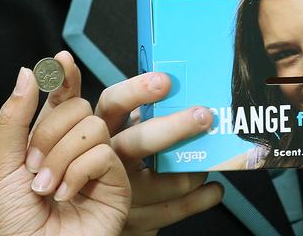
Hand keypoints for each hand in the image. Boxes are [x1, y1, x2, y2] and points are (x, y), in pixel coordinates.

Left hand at [0, 51, 130, 235]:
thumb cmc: (11, 222)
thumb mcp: (1, 165)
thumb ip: (14, 118)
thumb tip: (28, 72)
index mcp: (48, 140)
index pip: (62, 97)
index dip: (64, 76)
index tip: (61, 61)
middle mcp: (76, 149)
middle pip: (77, 107)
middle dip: (49, 133)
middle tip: (33, 166)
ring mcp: (98, 166)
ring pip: (91, 127)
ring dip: (61, 156)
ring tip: (47, 188)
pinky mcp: (116, 184)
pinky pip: (103, 154)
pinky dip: (78, 172)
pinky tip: (66, 194)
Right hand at [94, 73, 221, 234]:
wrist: (91, 219)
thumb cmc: (113, 164)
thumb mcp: (117, 134)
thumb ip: (138, 113)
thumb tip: (180, 89)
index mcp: (102, 130)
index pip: (114, 103)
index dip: (137, 90)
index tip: (164, 81)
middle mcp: (107, 160)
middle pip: (140, 141)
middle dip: (177, 127)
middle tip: (204, 116)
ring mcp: (120, 194)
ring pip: (170, 180)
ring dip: (196, 170)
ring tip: (207, 162)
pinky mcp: (136, 221)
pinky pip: (179, 208)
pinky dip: (203, 197)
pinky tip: (212, 189)